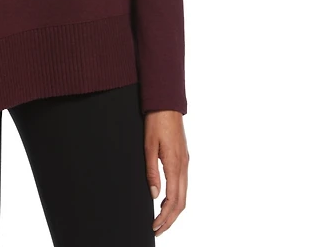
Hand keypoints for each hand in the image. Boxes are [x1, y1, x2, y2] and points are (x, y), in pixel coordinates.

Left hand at [144, 110, 188, 235]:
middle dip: (170, 219)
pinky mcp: (183, 158)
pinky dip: (176, 197)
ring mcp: (185, 162)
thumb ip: (151, 171)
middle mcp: (183, 165)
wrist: (166, 104)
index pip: (173, 200)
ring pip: (184, 194)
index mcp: (175, 164)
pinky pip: (183, 184)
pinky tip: (165, 200)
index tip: (155, 226)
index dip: (165, 217)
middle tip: (157, 229)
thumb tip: (153, 195)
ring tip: (160, 219)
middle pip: (181, 202)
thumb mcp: (148, 145)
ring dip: (173, 210)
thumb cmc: (155, 121)